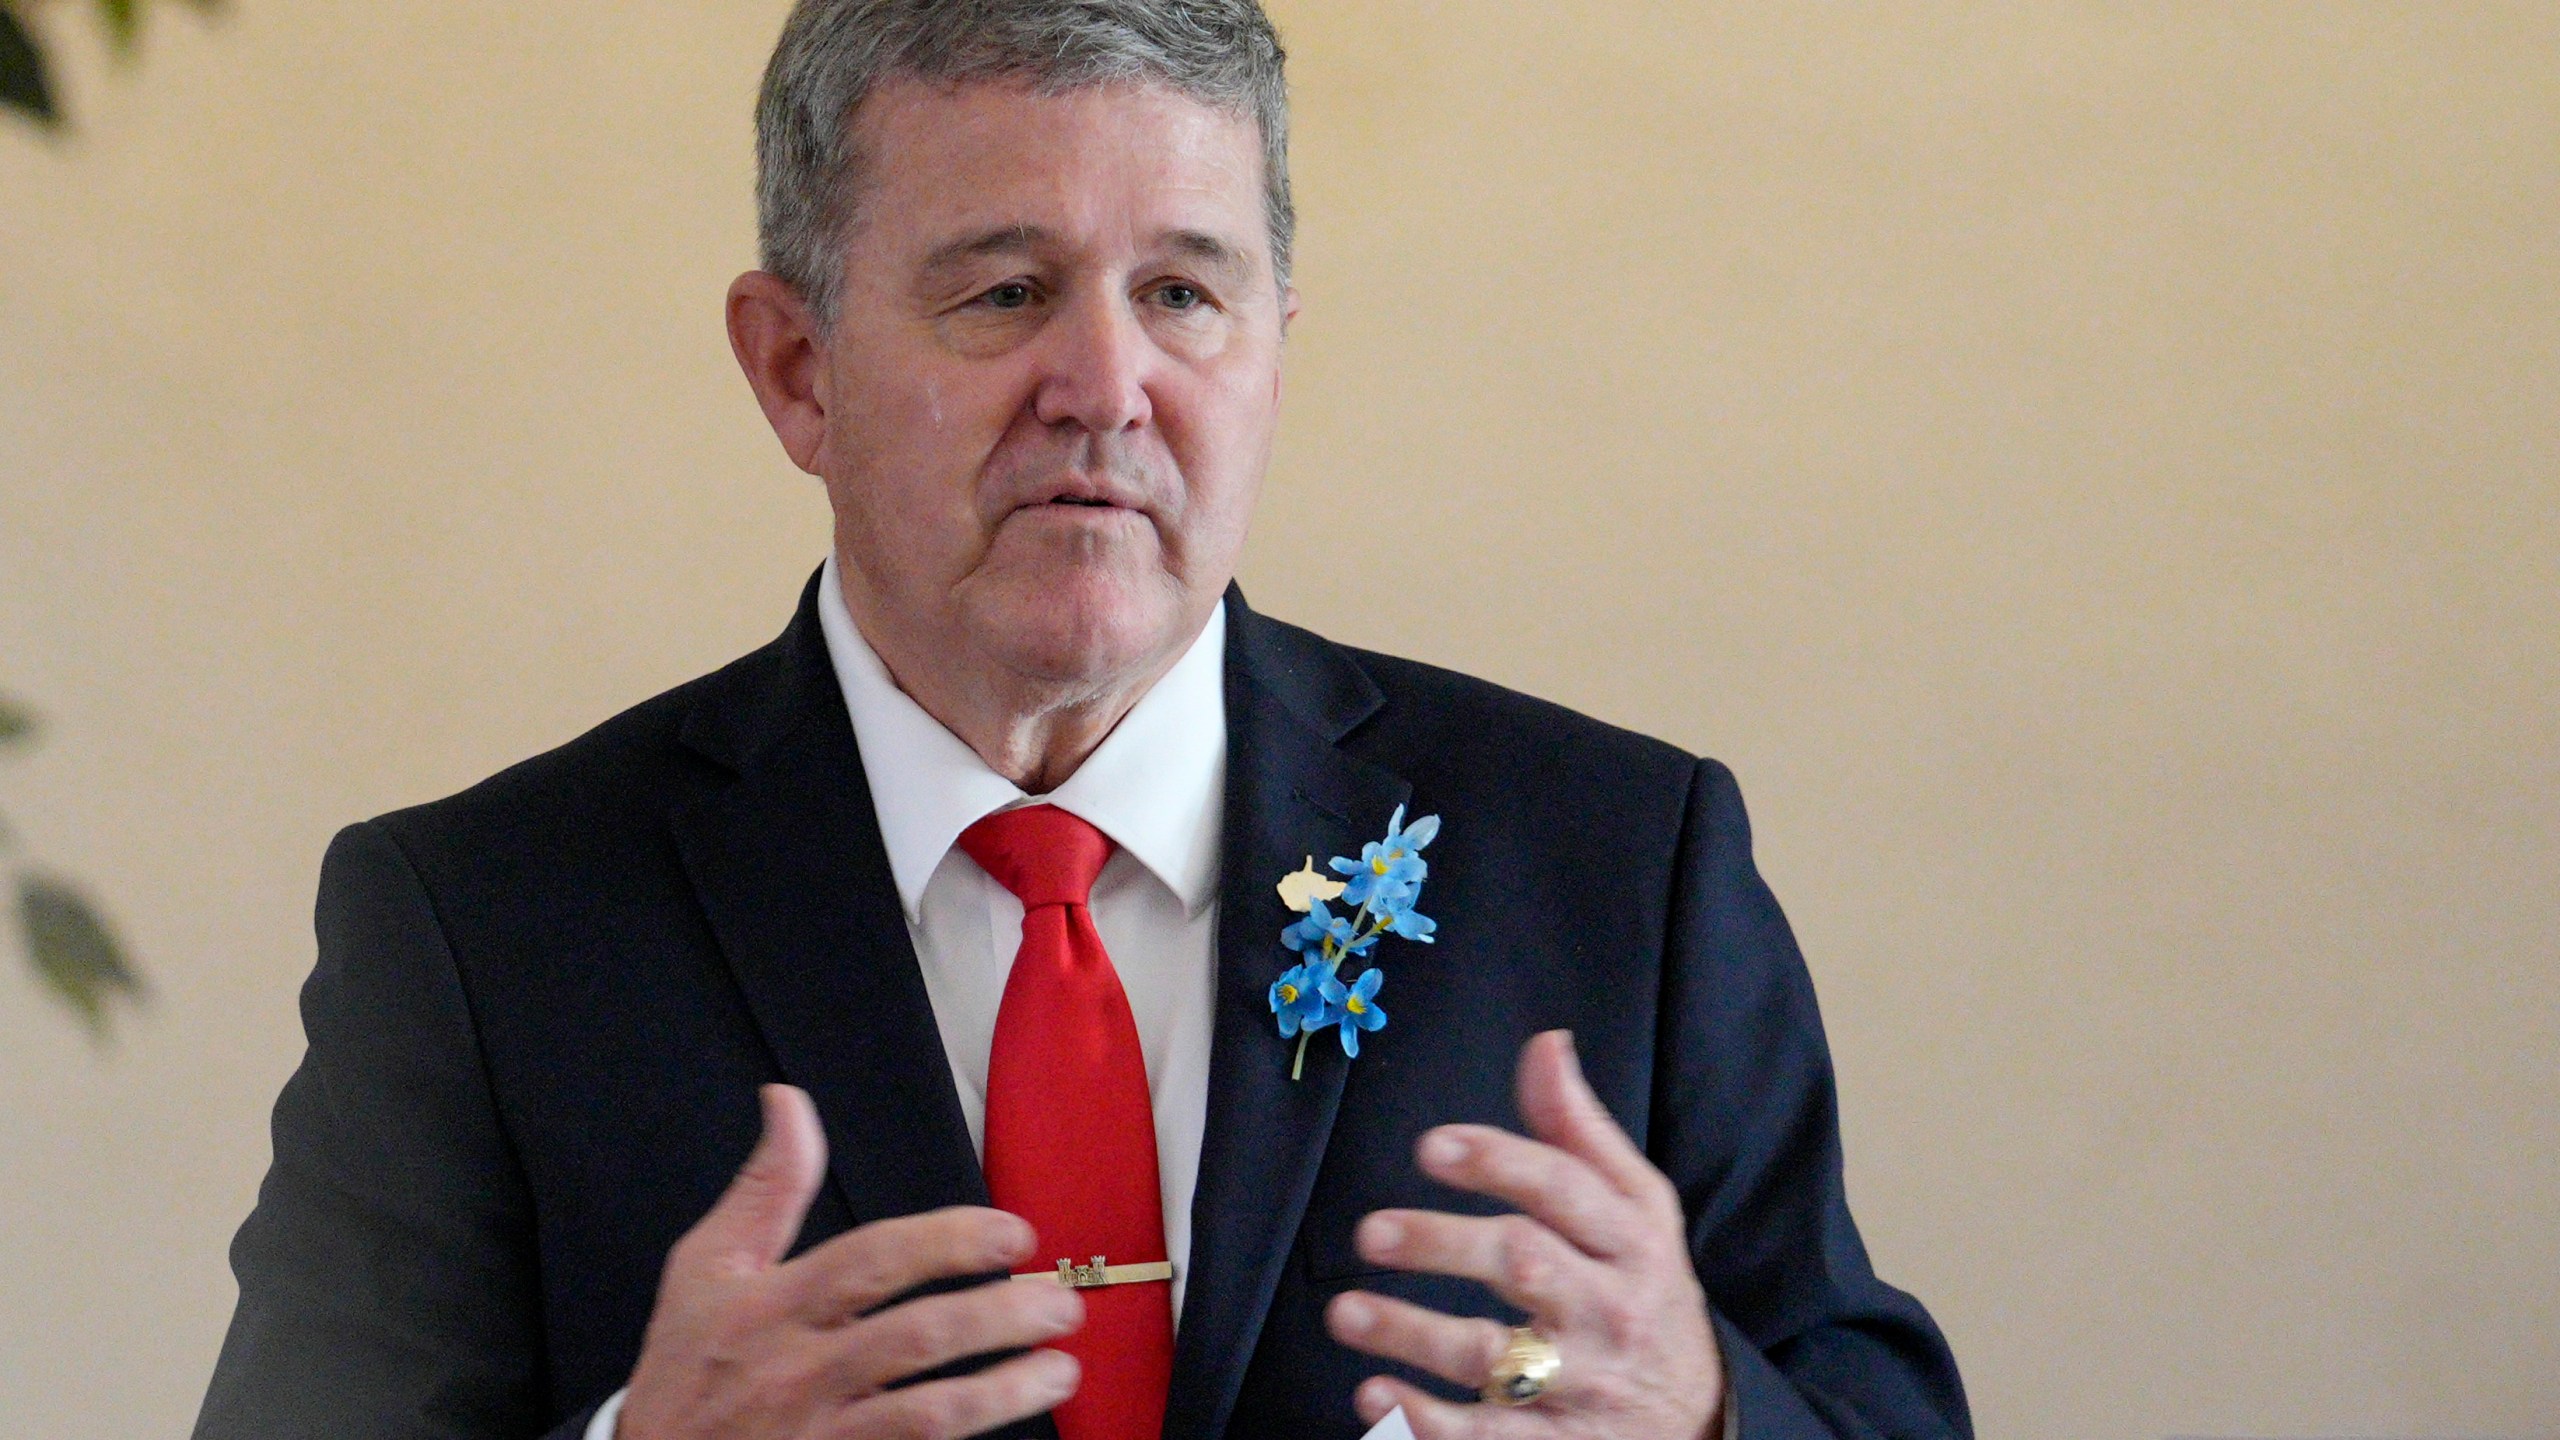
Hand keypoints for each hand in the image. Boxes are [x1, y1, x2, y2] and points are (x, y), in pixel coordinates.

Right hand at [618, 1085, 1082, 1439]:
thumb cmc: (685, 1364)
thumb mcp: (706, 1266)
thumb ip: (767, 1187)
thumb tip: (789, 1102)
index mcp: (773, 1305)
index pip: (872, 1261)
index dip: (949, 1243)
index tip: (1014, 1235)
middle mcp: (799, 1370)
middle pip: (915, 1338)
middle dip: (999, 1317)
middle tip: (1061, 1303)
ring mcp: (820, 1434)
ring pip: (927, 1414)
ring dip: (1004, 1391)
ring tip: (1061, 1367)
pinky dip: (967, 1437)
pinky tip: (1013, 1419)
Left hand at [1325, 1032, 1724, 1438]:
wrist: (1703, 1414)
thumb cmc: (1645, 1288)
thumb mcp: (1637, 1208)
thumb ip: (1580, 1131)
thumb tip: (1545, 1045)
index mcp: (1632, 1239)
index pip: (1566, 1189)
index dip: (1499, 1162)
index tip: (1432, 1147)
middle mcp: (1611, 1308)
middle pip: (1524, 1264)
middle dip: (1441, 1243)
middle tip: (1369, 1232)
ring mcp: (1585, 1382)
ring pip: (1495, 1356)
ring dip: (1412, 1333)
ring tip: (1343, 1312)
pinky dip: (1427, 1422)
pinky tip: (1372, 1397)